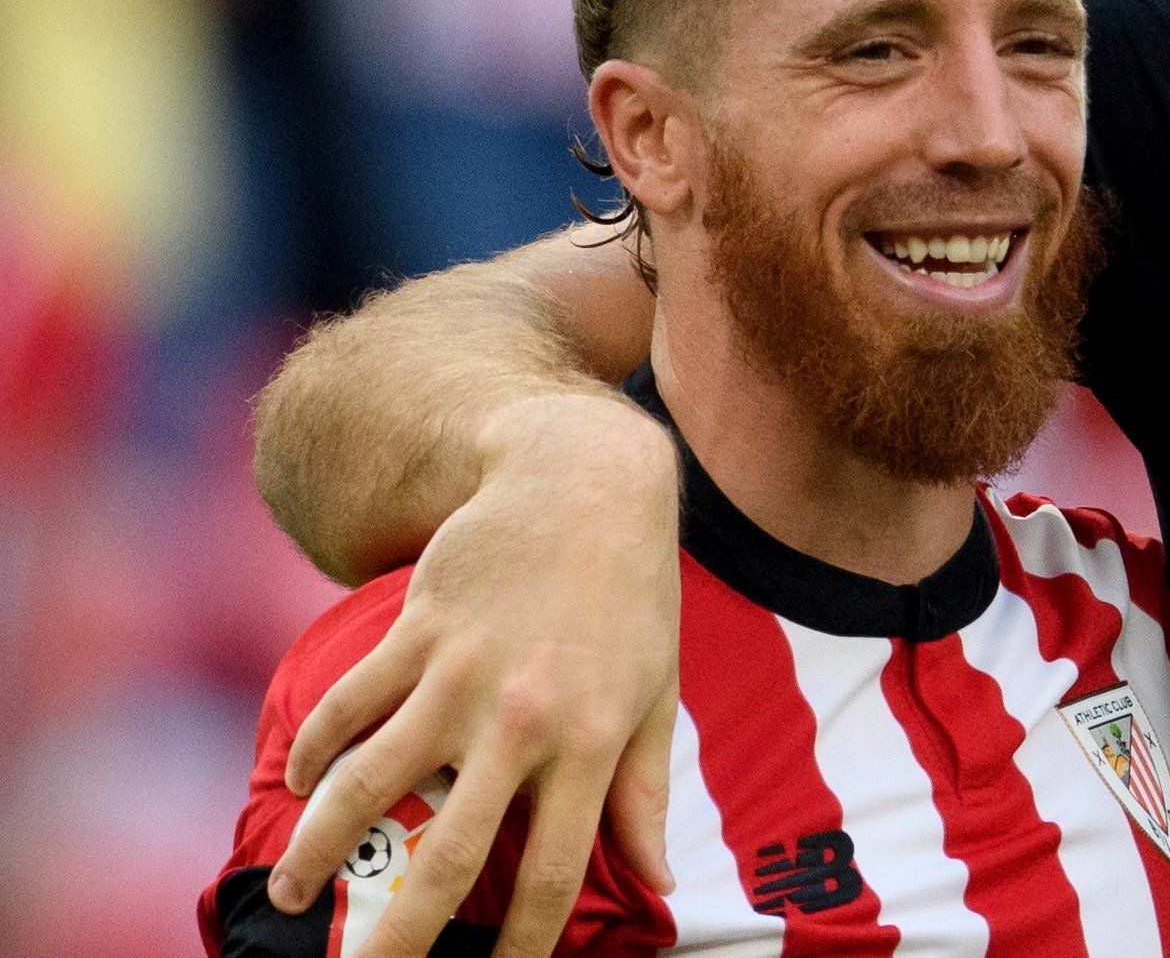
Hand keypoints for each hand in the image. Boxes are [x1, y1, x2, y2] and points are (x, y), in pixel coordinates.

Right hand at [268, 393, 682, 957]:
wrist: (584, 479)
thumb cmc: (631, 592)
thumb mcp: (657, 689)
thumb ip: (646, 790)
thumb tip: (655, 881)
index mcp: (592, 743)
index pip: (557, 874)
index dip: (524, 946)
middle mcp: (523, 718)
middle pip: (449, 856)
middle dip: (399, 936)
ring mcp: (461, 673)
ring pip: (370, 782)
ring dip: (319, 845)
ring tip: (291, 892)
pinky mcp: (415, 629)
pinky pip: (349, 704)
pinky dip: (316, 749)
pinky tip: (302, 783)